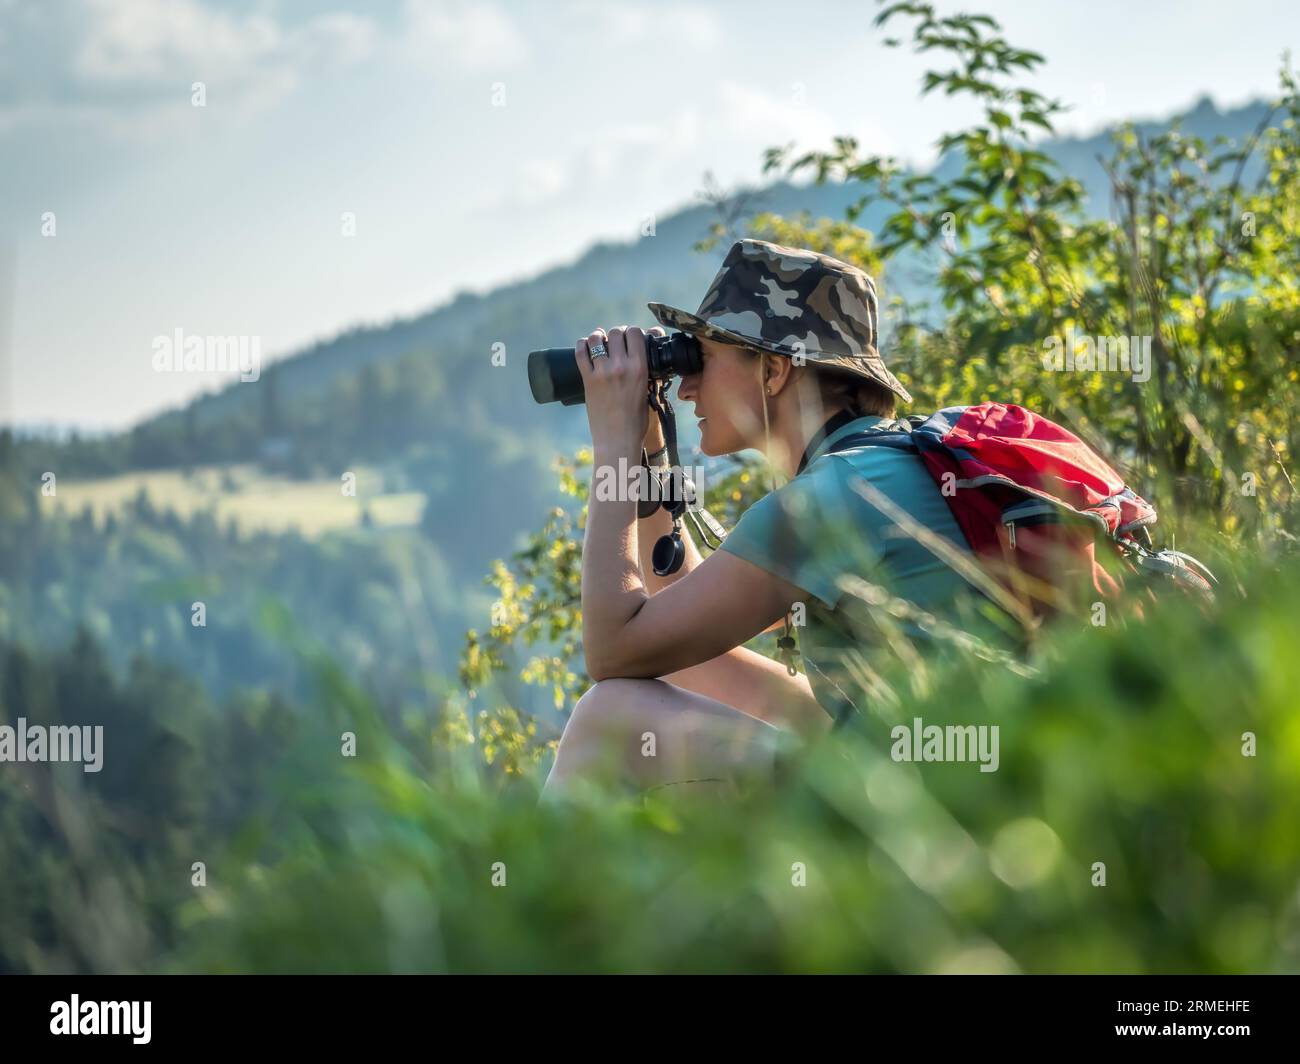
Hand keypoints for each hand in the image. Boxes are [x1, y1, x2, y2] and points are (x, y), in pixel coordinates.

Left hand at [574, 325, 651, 450]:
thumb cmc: (636, 420)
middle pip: (615, 332)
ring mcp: (602, 372)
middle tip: (614, 341)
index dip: (632, 332)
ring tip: (599, 340)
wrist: (618, 438)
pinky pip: (580, 353)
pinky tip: (584, 345)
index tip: (630, 337)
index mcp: (640, 368)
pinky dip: (581, 345)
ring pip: (596, 338)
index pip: (635, 333)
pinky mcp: (588, 380)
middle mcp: (621, 366)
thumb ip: (642, 373)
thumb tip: (638, 360)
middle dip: (615, 333)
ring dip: (598, 336)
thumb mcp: (647, 392)